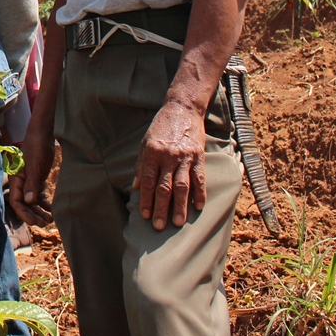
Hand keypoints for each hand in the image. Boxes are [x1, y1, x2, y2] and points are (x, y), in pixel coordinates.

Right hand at [9, 123, 56, 226]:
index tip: (33, 221)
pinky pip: (39, 195)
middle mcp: (21, 182)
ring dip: (39, 211)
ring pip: (32, 201)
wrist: (43, 135)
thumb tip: (29, 201)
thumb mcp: (35, 166)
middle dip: (33, 214)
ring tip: (50, 220)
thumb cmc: (36, 148)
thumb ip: (32, 184)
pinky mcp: (38, 179)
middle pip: (24, 204)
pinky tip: (52, 210)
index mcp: (16, 179)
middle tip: (44, 223)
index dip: (23, 213)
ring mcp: (30, 181)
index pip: (16, 201)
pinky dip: (45, 203)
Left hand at [135, 101, 207, 231]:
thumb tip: (136, 187)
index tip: (145, 215)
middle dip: (161, 208)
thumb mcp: (145, 142)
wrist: (182, 109)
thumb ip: (141, 165)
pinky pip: (199, 178)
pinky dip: (199, 193)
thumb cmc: (161, 127)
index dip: (146, 200)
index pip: (148, 181)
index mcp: (152, 153)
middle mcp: (168, 156)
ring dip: (180, 206)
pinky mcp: (198, 156)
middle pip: (164, 187)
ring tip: (178, 223)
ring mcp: (184, 157)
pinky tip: (198, 207)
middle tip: (159, 227)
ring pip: (182, 186)